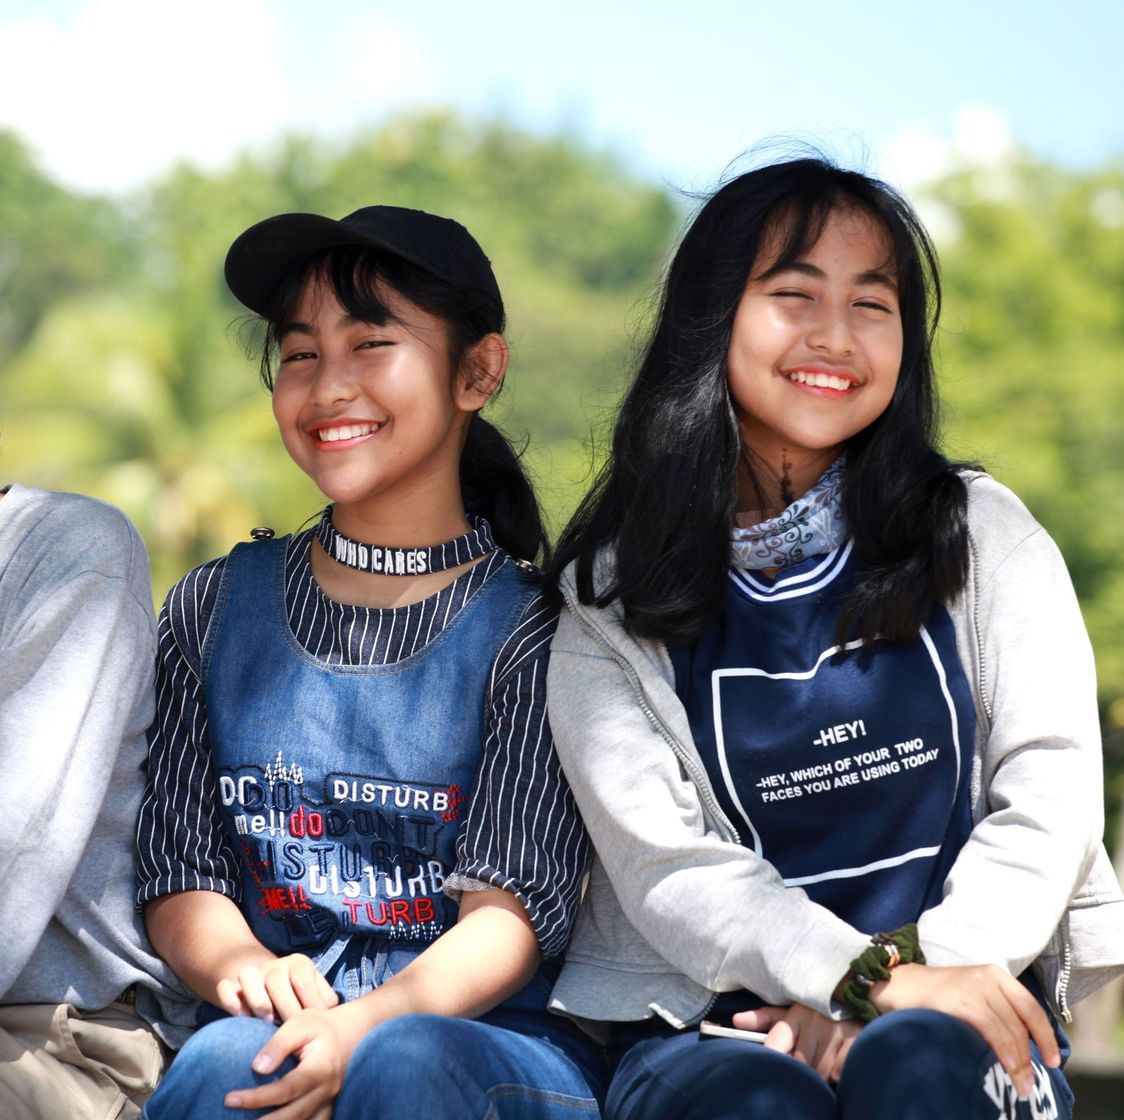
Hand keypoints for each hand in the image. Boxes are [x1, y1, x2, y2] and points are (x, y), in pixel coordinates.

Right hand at [216, 953, 338, 1022]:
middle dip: (283, 1007)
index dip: (308, 1002)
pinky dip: (231, 1000)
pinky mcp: (234, 986)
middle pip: (276, 980)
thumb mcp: (317, 993)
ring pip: (248, 974)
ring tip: (266, 1021)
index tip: (312, 1025)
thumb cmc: (301, 998)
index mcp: (299, 964)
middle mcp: (275, 965)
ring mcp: (253, 974)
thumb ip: (325, 1001)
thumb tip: (328, 1011)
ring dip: (257, 999)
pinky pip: (225, 987)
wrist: (274, 986)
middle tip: (289, 1029)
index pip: (303, 979)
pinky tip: (241, 1016)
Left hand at [223, 1002, 367, 1118]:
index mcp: (320, 1068)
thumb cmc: (321, 1026)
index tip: (229, 1099)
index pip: (285, 1090)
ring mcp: (329, 1102)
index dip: (257, 1098)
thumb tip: (257, 1068)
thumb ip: (278, 1044)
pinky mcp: (327, 1108)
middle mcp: (326, 1090)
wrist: (352, 1032)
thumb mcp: (300, 1023)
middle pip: (293, 1115)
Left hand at [734, 1005, 859, 1082]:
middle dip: (803, 1069)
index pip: (776, 1042)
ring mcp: (835, 1030)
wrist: (861, 995)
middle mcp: (814, 1020)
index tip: (772, 1069)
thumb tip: (736, 1021)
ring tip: (826, 1060)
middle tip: (808, 1062)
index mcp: (796, 1013)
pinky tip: (841, 1061)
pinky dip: (839, 1073)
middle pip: (800, 1063)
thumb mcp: (793, 1010)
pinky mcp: (856, 1039)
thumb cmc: (820, 1010)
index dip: (773, 1059)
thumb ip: (765, 1018)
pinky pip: (839, 1072)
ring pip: (819, 1071)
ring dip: (822, 1074)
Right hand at [869, 963, 1059, 1098]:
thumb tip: (1022, 1050)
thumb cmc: (936, 998)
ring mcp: (971, 985)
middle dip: (1029, 1057)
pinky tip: (1004, 1065)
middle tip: (1029, 1085)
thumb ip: (995, 1014)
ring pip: (1007, 1028)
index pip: (1031, 1007)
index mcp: (995, 975)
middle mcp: (987, 976)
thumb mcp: (971, 997)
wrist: (896, 984)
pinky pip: (988, 1026)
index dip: (1044, 1036)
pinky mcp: (957, 998)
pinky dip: (1001, 1049)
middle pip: (1020, 1022)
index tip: (1052, 1061)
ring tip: (1019, 1085)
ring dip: (1017, 1061)